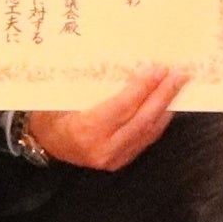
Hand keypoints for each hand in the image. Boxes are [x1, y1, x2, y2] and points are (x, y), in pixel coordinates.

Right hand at [26, 63, 191, 171]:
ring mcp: (114, 158)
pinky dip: (158, 121)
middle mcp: (102, 147)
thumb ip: (92, 84)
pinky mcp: (121, 161)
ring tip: (178, 84)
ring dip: (166, 107)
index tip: (157, 69)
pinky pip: (145, 139)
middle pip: (141, 119)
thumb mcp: (64, 95)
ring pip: (148, 131)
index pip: (122, 107)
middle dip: (163, 95)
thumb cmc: (51, 114)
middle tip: (178, 74)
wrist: (44, 144)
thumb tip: (124, 61)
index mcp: (85, 129)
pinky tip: (167, 104)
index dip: (142, 88)